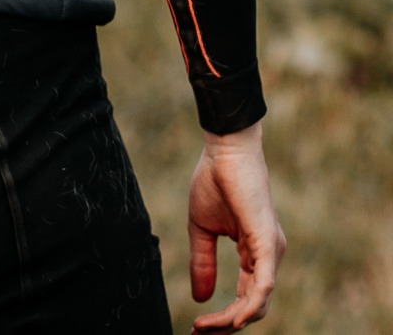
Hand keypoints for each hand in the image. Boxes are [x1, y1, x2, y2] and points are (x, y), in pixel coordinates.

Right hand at [188, 121, 285, 329]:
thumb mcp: (201, 229)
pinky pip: (263, 286)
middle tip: (198, 333)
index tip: (196, 327)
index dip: (223, 317)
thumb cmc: (213, 182)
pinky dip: (249, 306)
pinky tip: (233, 320)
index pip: (246, 298)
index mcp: (255, 254)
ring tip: (206, 327)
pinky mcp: (267, 243)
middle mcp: (269, 257)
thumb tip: (201, 298)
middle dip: (226, 326)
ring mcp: (271, 252)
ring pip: (259, 302)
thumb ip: (202, 263)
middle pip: (254, 307)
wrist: (224, 152)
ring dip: (232, 321)